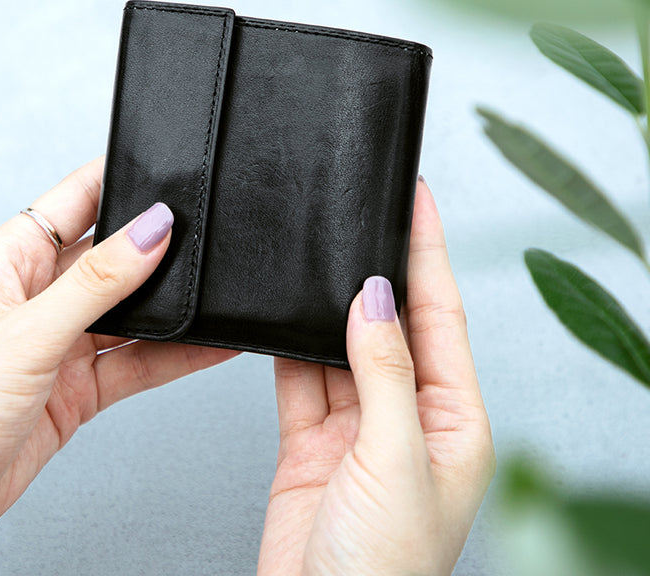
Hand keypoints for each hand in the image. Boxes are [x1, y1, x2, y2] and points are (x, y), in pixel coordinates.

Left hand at [0, 157, 236, 575]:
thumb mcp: (28, 335)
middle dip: (156, 247)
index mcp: (12, 260)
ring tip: (215, 295)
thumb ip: (97, 283)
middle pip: (112, 254)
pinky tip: (207, 344)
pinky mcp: (78, 385)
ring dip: (170, 307)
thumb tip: (151, 231)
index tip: (170, 171)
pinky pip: (137, 359)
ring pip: (131, 311)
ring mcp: (62, 341)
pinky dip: (174, 354)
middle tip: (204, 237)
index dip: (121, 180)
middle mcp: (40, 295)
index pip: (76, 199)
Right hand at [257, 179, 494, 575]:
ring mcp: (357, 426)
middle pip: (391, 322)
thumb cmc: (382, 570)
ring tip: (319, 256)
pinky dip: (290, 345)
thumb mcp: (394, 459)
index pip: (441, 316)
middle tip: (364, 212)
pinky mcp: (313, 438)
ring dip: (329, 306)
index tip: (417, 200)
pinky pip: (301, 375)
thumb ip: (384, 372)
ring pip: (341, 344)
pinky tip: (286, 317)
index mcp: (452, 420)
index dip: (429, 252)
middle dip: (377, 267)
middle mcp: (407, 416)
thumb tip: (377, 299)